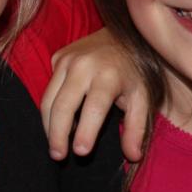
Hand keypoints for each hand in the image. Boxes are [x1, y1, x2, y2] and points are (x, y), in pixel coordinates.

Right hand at [42, 28, 146, 162]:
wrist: (124, 34)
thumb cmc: (135, 71)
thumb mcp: (143, 98)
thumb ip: (137, 128)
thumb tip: (133, 157)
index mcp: (109, 75)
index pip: (94, 108)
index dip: (86, 131)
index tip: (80, 152)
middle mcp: (84, 65)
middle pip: (63, 106)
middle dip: (58, 134)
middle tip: (58, 157)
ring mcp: (67, 59)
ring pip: (48, 99)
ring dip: (48, 125)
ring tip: (54, 147)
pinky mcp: (58, 58)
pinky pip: (49, 89)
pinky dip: (50, 109)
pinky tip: (57, 124)